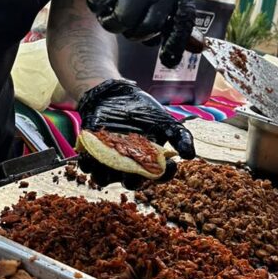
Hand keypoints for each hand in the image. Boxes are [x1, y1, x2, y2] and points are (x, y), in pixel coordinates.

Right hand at [66, 0, 194, 67]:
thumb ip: (172, 6)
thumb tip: (196, 46)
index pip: (184, 17)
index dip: (177, 42)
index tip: (169, 61)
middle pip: (150, 27)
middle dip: (137, 34)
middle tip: (129, 23)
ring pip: (125, 24)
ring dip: (114, 22)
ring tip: (112, 7)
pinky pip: (102, 10)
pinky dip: (97, 8)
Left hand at [76, 79, 194, 185]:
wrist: (117, 95)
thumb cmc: (144, 112)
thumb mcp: (165, 121)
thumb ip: (179, 136)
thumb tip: (190, 155)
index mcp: (149, 163)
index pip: (159, 176)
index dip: (165, 174)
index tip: (170, 165)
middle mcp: (129, 167)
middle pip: (130, 183)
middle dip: (132, 180)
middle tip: (134, 170)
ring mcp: (109, 162)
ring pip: (105, 179)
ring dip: (105, 176)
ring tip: (109, 165)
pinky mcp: (92, 152)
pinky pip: (87, 165)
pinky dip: (88, 163)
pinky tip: (91, 156)